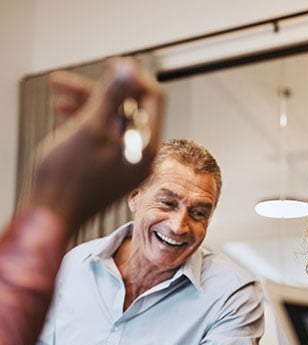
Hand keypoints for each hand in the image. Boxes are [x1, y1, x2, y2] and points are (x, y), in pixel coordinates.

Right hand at [29, 57, 162, 230]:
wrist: (52, 215)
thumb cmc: (68, 178)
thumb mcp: (90, 128)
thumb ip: (111, 96)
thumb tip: (129, 69)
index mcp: (146, 148)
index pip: (154, 100)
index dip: (133, 78)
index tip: (110, 64)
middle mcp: (141, 155)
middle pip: (130, 108)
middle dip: (101, 90)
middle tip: (64, 81)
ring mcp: (125, 161)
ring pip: (112, 120)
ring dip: (87, 103)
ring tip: (57, 95)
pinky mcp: (109, 166)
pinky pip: (103, 135)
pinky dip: (85, 121)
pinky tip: (62, 114)